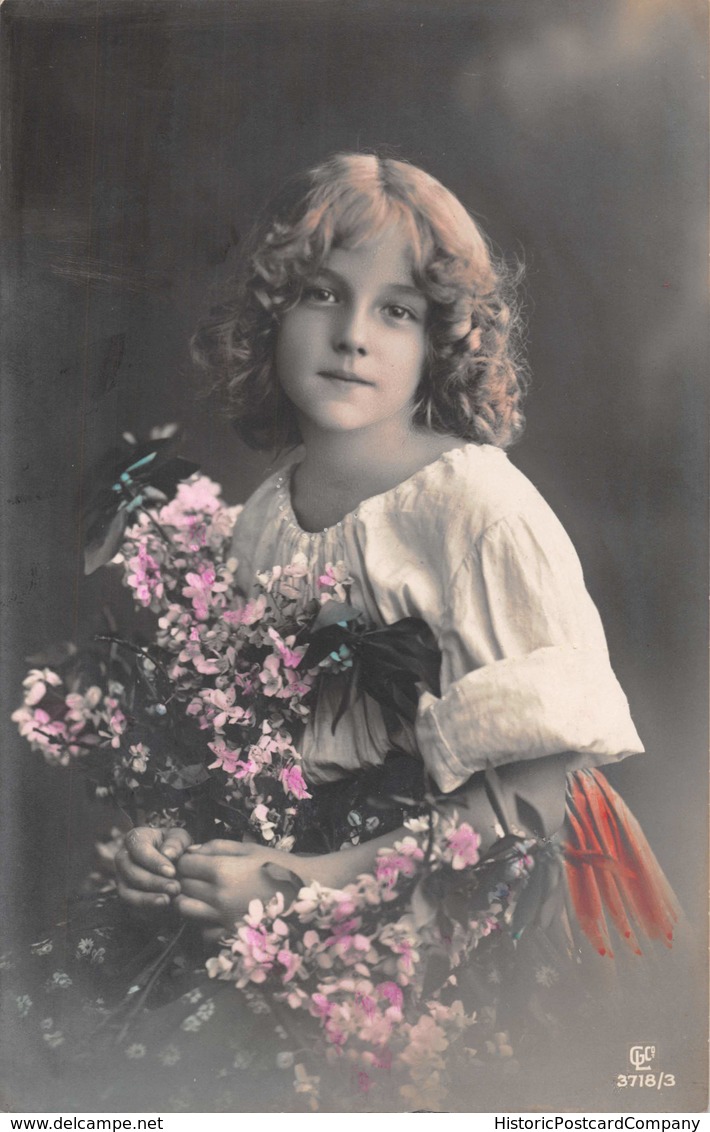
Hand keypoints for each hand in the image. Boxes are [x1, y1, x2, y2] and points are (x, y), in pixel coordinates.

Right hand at [115, 825, 192, 911]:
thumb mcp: (180, 838)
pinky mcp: (127, 899)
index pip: (138, 848)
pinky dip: (147, 912)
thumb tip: (168, 854)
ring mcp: (122, 881)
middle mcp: (123, 859)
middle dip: (153, 883)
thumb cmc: (176, 847)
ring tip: (168, 901)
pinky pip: (131, 910)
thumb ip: (176, 843)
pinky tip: (165, 912)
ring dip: (147, 900)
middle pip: (131, 872)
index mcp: (135, 839)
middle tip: (175, 888)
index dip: (154, 861)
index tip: (172, 872)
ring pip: (127, 894)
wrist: (175, 865)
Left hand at [175, 840, 300, 928]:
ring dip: (188, 901)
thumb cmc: (278, 865)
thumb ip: (217, 847)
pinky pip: (204, 931)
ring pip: (186, 910)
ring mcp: (223, 917)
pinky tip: (215, 915)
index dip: (185, 861)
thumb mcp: (249, 849)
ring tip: (202, 896)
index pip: (184, 865)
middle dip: (185, 879)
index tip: (193, 861)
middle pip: (183, 886)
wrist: (305, 892)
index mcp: (223, 870)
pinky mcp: (231, 934)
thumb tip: (191, 851)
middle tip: (197, 877)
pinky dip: (204, 923)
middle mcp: (218, 895)